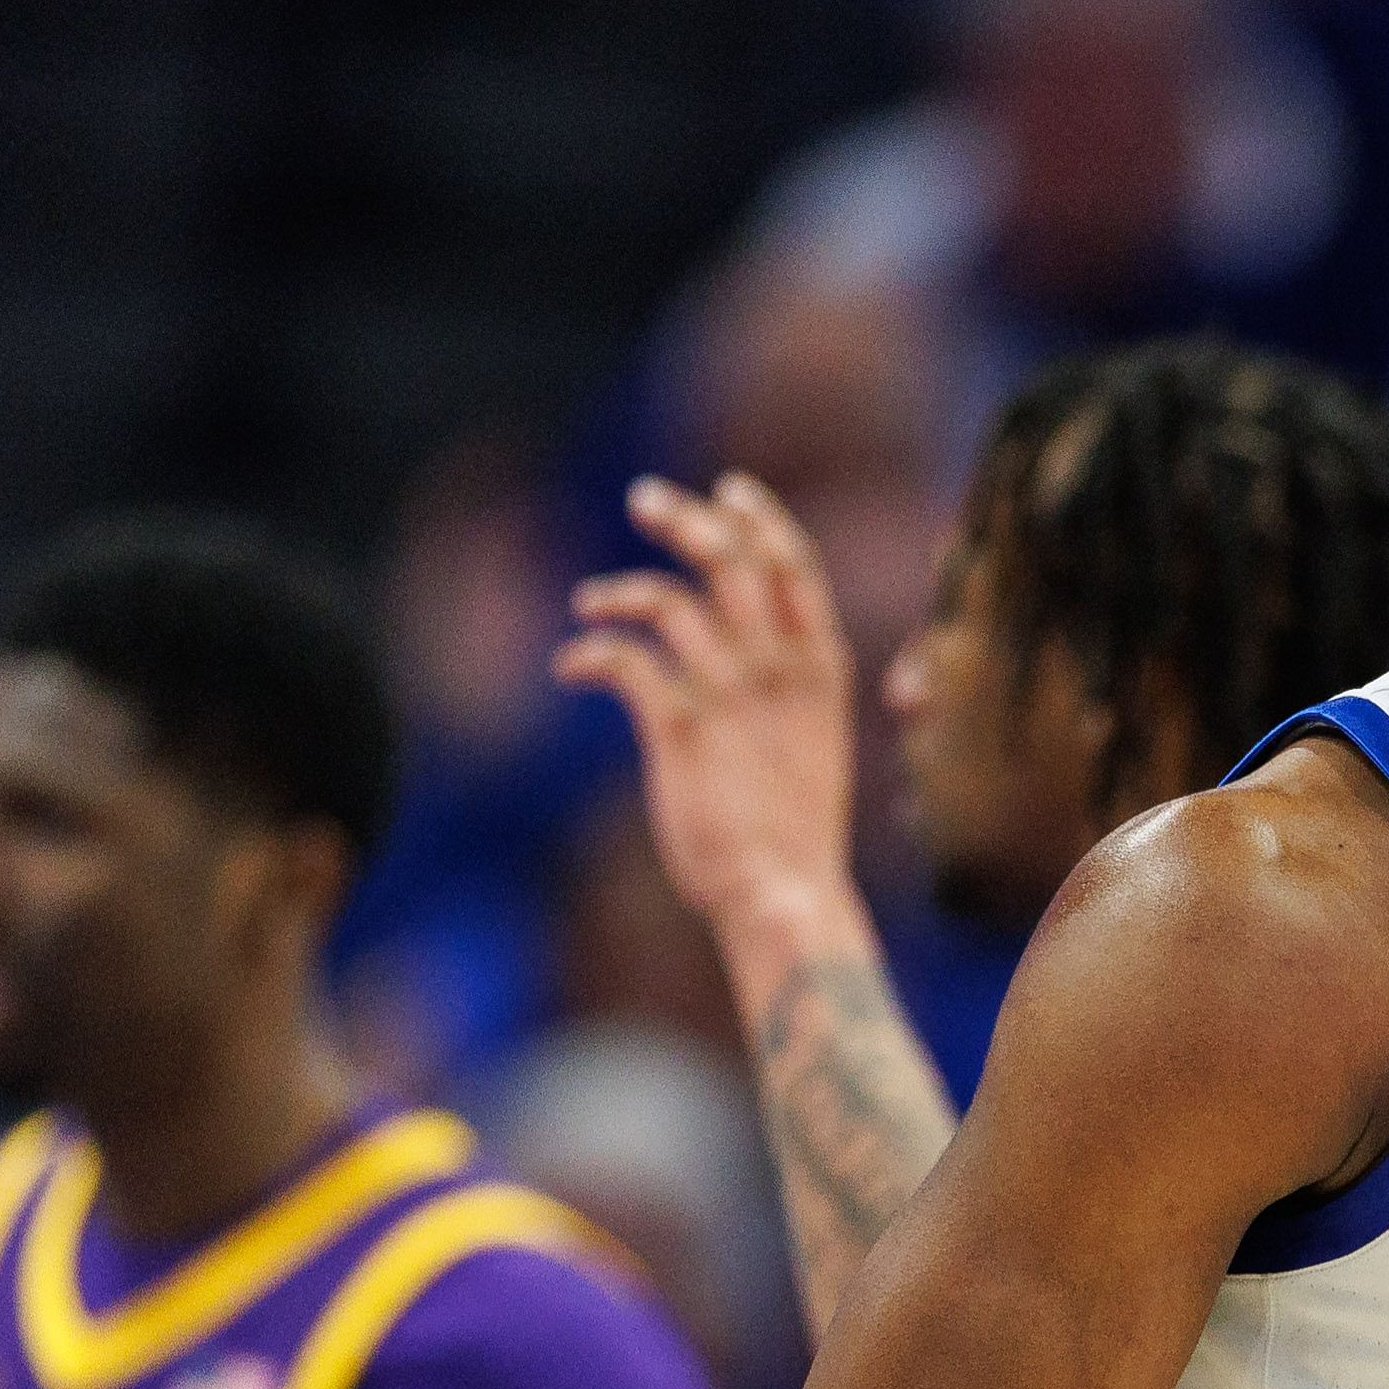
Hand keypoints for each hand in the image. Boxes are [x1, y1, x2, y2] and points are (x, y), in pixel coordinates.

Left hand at [553, 471, 862, 997]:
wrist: (783, 896)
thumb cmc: (793, 826)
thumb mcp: (809, 740)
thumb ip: (780, 683)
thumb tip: (738, 638)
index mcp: (819, 669)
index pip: (795, 566)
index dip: (762, 520)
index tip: (727, 491)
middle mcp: (776, 671)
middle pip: (731, 561)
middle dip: (686, 520)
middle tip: (643, 500)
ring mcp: (729, 698)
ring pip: (671, 601)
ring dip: (620, 590)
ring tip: (588, 604)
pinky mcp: (680, 732)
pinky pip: (625, 662)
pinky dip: (589, 654)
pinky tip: (570, 668)